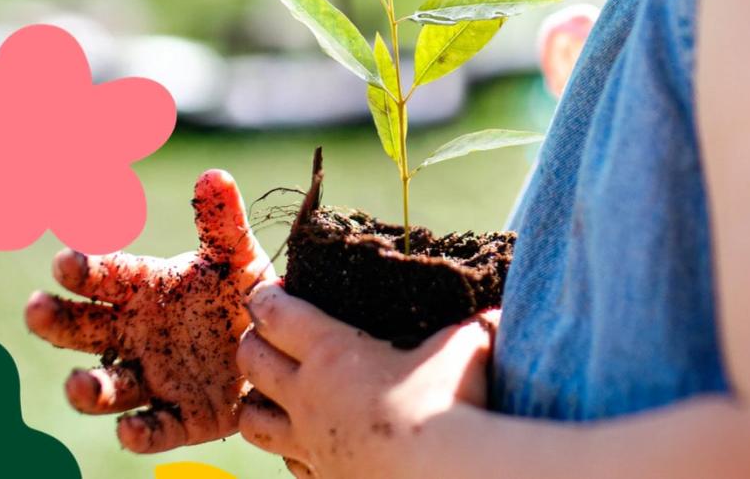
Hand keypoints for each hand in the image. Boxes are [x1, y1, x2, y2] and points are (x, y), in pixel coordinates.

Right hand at [24, 169, 274, 453]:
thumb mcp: (238, 258)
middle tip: (37, 308)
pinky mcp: (180, 418)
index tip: (66, 260)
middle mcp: (135, 336)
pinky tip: (130, 430)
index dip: (83, 268)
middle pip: (83, 330)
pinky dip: (139, 432)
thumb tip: (213, 175)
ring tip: (79, 384)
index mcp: (143, 291)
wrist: (279, 349)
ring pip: (108, 388)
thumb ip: (222, 222)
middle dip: (56, 321)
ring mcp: (153, 379)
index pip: (103, 276)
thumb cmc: (242, 296)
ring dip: (88, 389)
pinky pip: (153, 428)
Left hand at [235, 280, 498, 476]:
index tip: (270, 290)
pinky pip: (289, 462)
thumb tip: (498, 313)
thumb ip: (473, 326)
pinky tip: (308, 444)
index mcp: (333, 352)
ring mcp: (310, 444)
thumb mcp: (467, 345)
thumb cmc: (450, 401)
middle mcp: (309, 397)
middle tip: (268, 334)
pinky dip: (289, 449)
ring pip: (251, 420)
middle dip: (252, 342)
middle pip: (251, 361)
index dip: (267, 297)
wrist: (440, 474)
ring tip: (271, 393)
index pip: (277, 314)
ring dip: (255, 401)